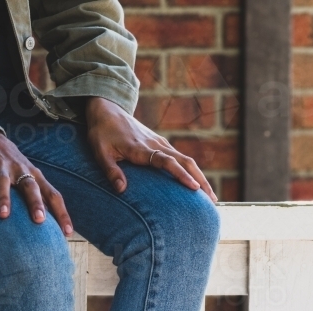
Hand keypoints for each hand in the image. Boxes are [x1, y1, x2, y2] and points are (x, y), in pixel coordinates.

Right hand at [0, 127, 72, 233]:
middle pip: (31, 186)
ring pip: (4, 183)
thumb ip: (40, 198)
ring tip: (3, 215)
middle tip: (39, 219)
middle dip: (35, 203)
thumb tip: (52, 228)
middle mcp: (21, 170)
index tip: (67, 232)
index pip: (53, 195)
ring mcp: (1, 167)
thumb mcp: (30, 178)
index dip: (61, 213)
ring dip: (4, 198)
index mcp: (35, 176)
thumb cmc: (14, 167)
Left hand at [85, 97, 216, 202]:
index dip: (181, 175)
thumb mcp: (100, 152)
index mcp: (142, 148)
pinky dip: (191, 171)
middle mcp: (156, 145)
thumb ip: (111, 171)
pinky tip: (197, 184)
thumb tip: (121, 191)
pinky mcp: (160, 144)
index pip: (167, 162)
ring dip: (200, 177)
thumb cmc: (101, 133)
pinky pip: (180, 158)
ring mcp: (160, 143)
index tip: (194, 187)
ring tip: (211, 197)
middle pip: (185, 162)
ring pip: (186, 160)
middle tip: (212, 200)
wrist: (107, 110)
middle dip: (200, 180)